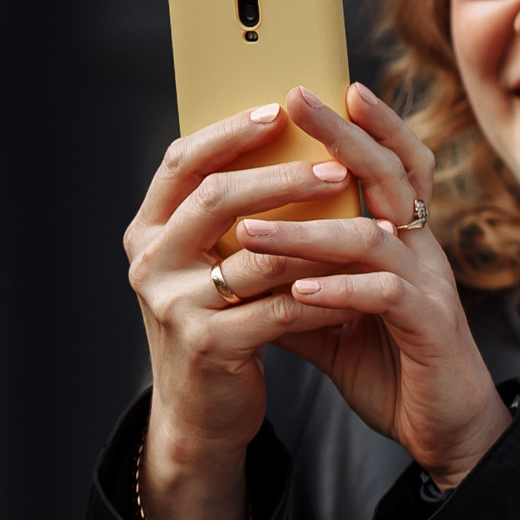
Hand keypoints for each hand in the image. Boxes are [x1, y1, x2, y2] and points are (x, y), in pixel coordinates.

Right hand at [125, 102, 371, 519]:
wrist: (203, 411)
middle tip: (339, 165)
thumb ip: (235, 214)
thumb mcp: (214, 262)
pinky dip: (328, 291)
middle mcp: (150, 261)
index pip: (183, 161)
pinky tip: (367, 281)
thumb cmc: (221, 321)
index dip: (231, 132)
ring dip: (320, 234)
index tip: (282, 108)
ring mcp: (173, 304)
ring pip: (257, 253)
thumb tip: (294, 139)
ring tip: (370, 221)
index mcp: (149, 229)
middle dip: (283, 176)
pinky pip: (281, 307)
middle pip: (216, 196)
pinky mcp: (208, 344)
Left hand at [234, 84, 510, 489]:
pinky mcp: (429, 327)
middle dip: (345, 133)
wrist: (449, 432)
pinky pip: (384, 295)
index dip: (370, 124)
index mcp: (405, 242)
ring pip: (374, 236)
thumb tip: (230, 268)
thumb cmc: (396, 372)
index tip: (328, 87)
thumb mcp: (332, 324)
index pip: (395, 166)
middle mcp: (423, 252)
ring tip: (250, 233)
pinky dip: (338, 290)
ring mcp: (430, 286)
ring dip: (308, 231)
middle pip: (393, 174)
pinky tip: (296, 294)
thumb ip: (291, 290)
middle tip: (297, 97)